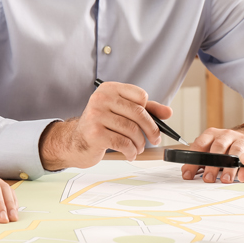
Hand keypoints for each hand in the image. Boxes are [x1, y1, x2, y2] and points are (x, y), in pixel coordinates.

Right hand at [39, 81, 171, 169]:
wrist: (75, 143)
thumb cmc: (101, 126)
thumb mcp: (122, 113)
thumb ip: (146, 110)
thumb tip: (168, 112)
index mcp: (109, 89)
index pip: (140, 96)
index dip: (150, 112)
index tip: (152, 124)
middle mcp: (100, 98)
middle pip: (138, 113)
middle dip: (151, 130)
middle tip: (155, 140)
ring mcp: (96, 115)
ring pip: (132, 130)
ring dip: (140, 143)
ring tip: (137, 148)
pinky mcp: (94, 133)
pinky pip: (123, 143)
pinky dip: (131, 151)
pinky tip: (130, 154)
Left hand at [181, 125, 243, 183]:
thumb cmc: (226, 148)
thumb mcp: (211, 151)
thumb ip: (199, 161)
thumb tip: (186, 173)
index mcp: (212, 134)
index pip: (200, 145)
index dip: (193, 161)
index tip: (188, 175)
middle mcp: (226, 135)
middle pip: (218, 147)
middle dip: (212, 164)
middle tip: (208, 178)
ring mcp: (240, 140)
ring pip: (235, 151)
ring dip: (229, 167)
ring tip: (225, 180)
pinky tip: (242, 177)